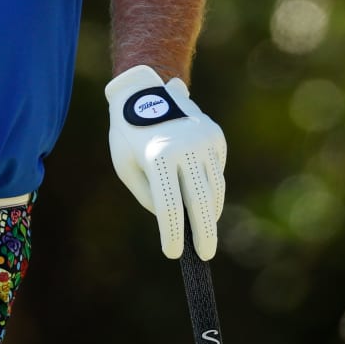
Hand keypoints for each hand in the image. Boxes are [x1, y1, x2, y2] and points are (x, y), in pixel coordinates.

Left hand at [105, 64, 226, 259]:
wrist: (145, 89)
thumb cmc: (128, 134)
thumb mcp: (127, 166)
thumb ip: (149, 196)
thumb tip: (174, 219)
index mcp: (158, 155)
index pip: (169, 206)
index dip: (172, 234)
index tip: (173, 253)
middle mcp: (186, 147)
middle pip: (201, 202)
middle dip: (204, 233)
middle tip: (205, 254)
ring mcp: (204, 140)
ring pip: (215, 188)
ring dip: (211, 213)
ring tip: (204, 231)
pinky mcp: (215, 136)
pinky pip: (217, 171)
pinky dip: (212, 188)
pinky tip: (204, 199)